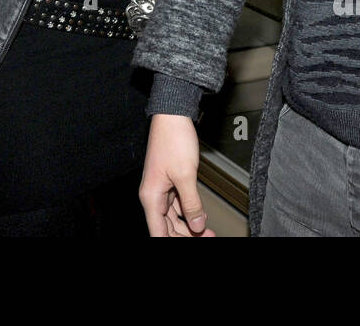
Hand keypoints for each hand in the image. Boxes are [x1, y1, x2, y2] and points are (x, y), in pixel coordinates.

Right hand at [139, 114, 214, 236]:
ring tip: (208, 232)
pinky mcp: (169, 183)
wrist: (173, 115)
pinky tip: (201, 217)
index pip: (158, 234)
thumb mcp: (186, 175)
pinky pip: (177, 206)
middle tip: (207, 237)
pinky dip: (189, 213)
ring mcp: (161, 190)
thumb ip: (191, 204)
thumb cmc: (173, 139)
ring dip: (190, 227)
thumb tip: (197, 226)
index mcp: (151, 197)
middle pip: (166, 229)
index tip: (192, 244)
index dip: (173, 242)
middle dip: (186, 236)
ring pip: (173, 219)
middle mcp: (153, 196)